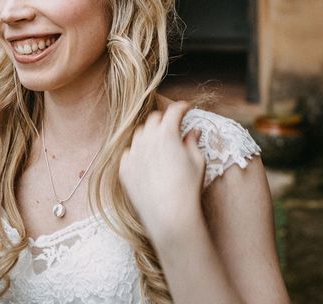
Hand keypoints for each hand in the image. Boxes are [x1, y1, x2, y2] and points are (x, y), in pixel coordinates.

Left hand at [119, 101, 204, 243]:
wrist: (169, 215)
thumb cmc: (187, 188)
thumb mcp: (197, 162)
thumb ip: (192, 141)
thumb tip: (192, 131)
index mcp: (167, 134)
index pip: (173, 110)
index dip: (181, 107)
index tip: (186, 108)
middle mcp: (146, 139)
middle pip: (154, 119)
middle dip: (164, 119)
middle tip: (173, 126)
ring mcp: (133, 153)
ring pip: (139, 134)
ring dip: (149, 134)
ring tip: (159, 144)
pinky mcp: (124, 168)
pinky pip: (129, 153)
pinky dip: (138, 153)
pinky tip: (147, 162)